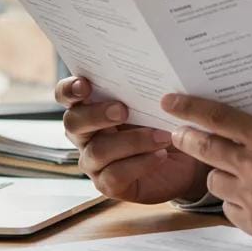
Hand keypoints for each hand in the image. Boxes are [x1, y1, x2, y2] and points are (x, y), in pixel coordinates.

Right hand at [55, 76, 209, 204]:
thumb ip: (140, 87)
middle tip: (123, 109)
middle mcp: (85, 135)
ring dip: (132, 141)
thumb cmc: (163, 120)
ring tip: (161, 135)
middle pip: (74, 123)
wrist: (185, 155)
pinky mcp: (108, 184)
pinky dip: (141, 163)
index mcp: (90, 107)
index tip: (85, 85)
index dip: (69, 89)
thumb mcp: (153, 100)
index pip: (66, 95)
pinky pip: (116, 174)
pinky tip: (160, 155)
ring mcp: (94, 162)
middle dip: (97, 114)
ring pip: (99, 151)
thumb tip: (146, 66)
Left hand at [163, 93, 251, 249]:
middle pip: (204, 149)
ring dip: (223, 176)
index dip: (189, 109)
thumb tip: (231, 129)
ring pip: (214, 181)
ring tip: (246, 177)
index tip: (169, 103)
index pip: (218, 118)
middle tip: (177, 135)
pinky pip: (229, 209)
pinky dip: (238, 203)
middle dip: (185, 140)